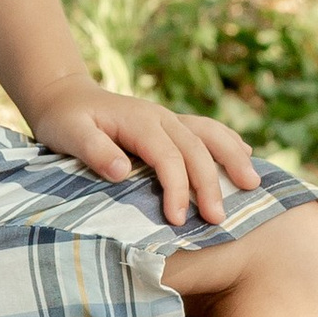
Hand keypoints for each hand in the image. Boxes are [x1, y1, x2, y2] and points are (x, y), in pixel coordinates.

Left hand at [30, 85, 259, 228]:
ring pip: (210, 134)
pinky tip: (246, 154)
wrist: (65, 96)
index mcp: (140, 121)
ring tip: (252, 184)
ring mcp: (168, 119)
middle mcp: (161, 117)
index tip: (177, 220)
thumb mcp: (69, 133)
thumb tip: (122, 172)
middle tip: (218, 219)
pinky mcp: (169, 125)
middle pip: (196, 150)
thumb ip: (94, 151)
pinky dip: (228, 142)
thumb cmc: (65, 119)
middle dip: (210, 184)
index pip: (169, 157)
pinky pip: (206, 130)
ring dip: (232, 157)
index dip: (177, 188)